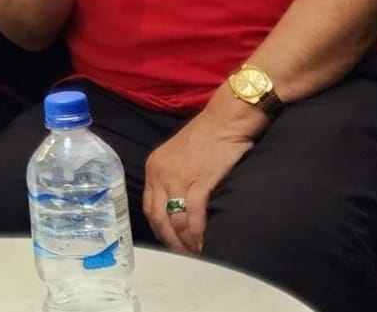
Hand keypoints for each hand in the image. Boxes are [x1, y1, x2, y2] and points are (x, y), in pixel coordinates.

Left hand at [142, 100, 263, 253]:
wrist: (227, 119)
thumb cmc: (208, 136)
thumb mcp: (179, 156)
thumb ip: (174, 179)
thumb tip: (178, 209)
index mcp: (154, 167)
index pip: (149, 208)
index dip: (160, 230)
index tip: (171, 244)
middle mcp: (161, 173)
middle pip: (159, 218)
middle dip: (171, 242)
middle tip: (184, 257)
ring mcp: (179, 177)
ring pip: (177, 221)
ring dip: (186, 242)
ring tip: (198, 254)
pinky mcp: (200, 181)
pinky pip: (194, 216)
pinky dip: (198, 234)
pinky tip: (205, 243)